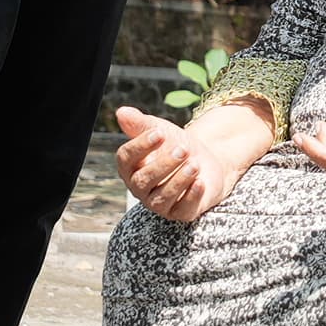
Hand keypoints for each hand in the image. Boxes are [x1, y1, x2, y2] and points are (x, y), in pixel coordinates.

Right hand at [112, 103, 268, 222]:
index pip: (126, 159)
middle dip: (163, 165)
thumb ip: (139, 124)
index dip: (140, 146)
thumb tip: (121, 112)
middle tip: (182, 149)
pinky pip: (182, 209)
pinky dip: (191, 196)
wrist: (204, 160)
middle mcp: (140, 188)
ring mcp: (159, 203)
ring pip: (162, 197)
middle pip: (143, 180)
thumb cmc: (174, 145)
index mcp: (129, 167)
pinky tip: (200, 182)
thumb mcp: (159, 130)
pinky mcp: (180, 212)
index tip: (159, 133)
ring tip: (194, 164)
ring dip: (179, 180)